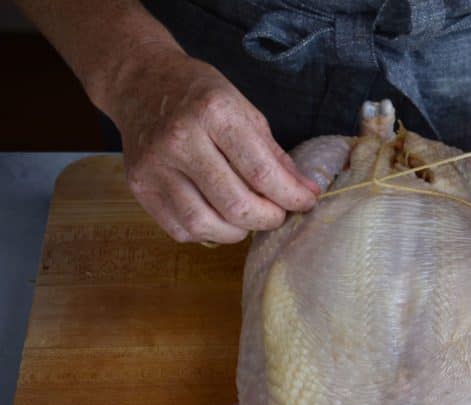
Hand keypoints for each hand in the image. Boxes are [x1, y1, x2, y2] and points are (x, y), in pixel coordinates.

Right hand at [107, 47, 318, 242]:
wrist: (141, 83)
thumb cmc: (200, 97)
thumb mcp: (244, 111)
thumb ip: (276, 155)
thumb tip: (308, 192)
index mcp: (214, 113)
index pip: (261, 172)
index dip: (291, 197)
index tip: (306, 202)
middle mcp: (180, 140)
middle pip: (235, 205)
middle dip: (267, 218)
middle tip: (277, 213)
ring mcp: (155, 166)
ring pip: (205, 224)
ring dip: (238, 232)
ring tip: (249, 218)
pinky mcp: (139, 187)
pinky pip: (180, 230)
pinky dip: (208, 232)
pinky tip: (218, 217)